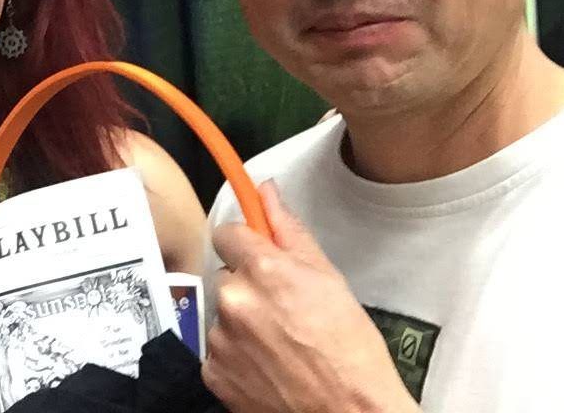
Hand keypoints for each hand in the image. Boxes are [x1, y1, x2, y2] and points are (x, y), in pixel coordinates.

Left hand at [202, 182, 417, 412]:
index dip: (244, 244)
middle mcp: (234, 299)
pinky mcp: (213, 372)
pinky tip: (267, 367)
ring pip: (223, 315)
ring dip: (243, 324)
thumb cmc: (351, 351)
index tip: (256, 255)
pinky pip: (217, 350)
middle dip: (249, 287)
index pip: (227, 234)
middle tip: (283, 311)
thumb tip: (266, 192)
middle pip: (227, 276)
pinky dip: (237, 357)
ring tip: (281, 345)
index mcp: (263, 270)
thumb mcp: (329, 279)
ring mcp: (220, 338)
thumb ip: (289, 231)